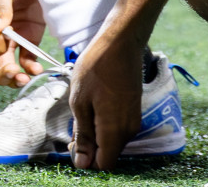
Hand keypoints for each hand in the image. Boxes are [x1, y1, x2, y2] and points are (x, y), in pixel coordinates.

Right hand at [0, 0, 45, 86]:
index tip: (6, 40)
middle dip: (0, 74)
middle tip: (15, 77)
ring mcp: (12, 34)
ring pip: (6, 65)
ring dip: (14, 76)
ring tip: (26, 79)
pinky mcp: (29, 33)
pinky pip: (26, 58)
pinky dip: (30, 66)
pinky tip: (37, 68)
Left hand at [68, 24, 147, 169]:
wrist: (121, 42)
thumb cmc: (96, 67)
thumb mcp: (80, 101)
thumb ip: (82, 135)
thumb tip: (82, 163)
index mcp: (114, 131)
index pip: (103, 165)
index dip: (86, 159)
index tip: (73, 140)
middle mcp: (128, 130)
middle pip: (108, 154)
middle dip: (90, 146)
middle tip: (76, 121)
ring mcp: (134, 120)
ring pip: (113, 141)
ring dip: (97, 133)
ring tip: (85, 108)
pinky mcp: (134, 111)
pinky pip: (118, 129)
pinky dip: (105, 124)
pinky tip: (96, 103)